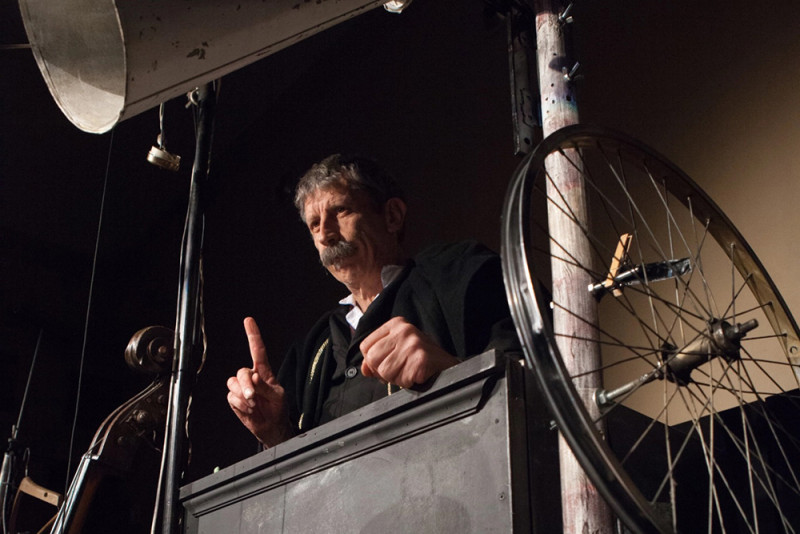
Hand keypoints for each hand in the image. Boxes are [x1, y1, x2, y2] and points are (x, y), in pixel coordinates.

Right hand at [226, 317, 291, 446]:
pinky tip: (248, 409)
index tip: (248, 321)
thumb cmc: (278, 409)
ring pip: (233, 383)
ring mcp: (241, 387)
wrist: (271, 426)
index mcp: (264, 372)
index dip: (253, 335)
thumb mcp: (278, 396)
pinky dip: (240, 404)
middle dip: (246, 384)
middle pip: (241, 371)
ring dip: (243, 395)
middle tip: (254, 397)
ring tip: (254, 404)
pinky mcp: (234, 398)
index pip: (257, 350)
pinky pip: (231, 397)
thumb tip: (253, 377)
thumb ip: (265, 386)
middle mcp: (251, 377)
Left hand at [359, 316, 459, 388]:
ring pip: (384, 371)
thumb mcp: (397, 350)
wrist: (448, 365)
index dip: (372, 361)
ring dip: (397, 378)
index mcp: (396, 324)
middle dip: (383, 371)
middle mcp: (404, 330)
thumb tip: (364, 369)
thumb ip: (377, 357)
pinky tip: (417, 375)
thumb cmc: (421, 358)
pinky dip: (408, 383)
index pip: (365, 346)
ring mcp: (412, 344)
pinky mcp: (420, 359)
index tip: (386, 363)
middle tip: (400, 369)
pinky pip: (401, 379)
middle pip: (372, 359)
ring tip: (410, 371)